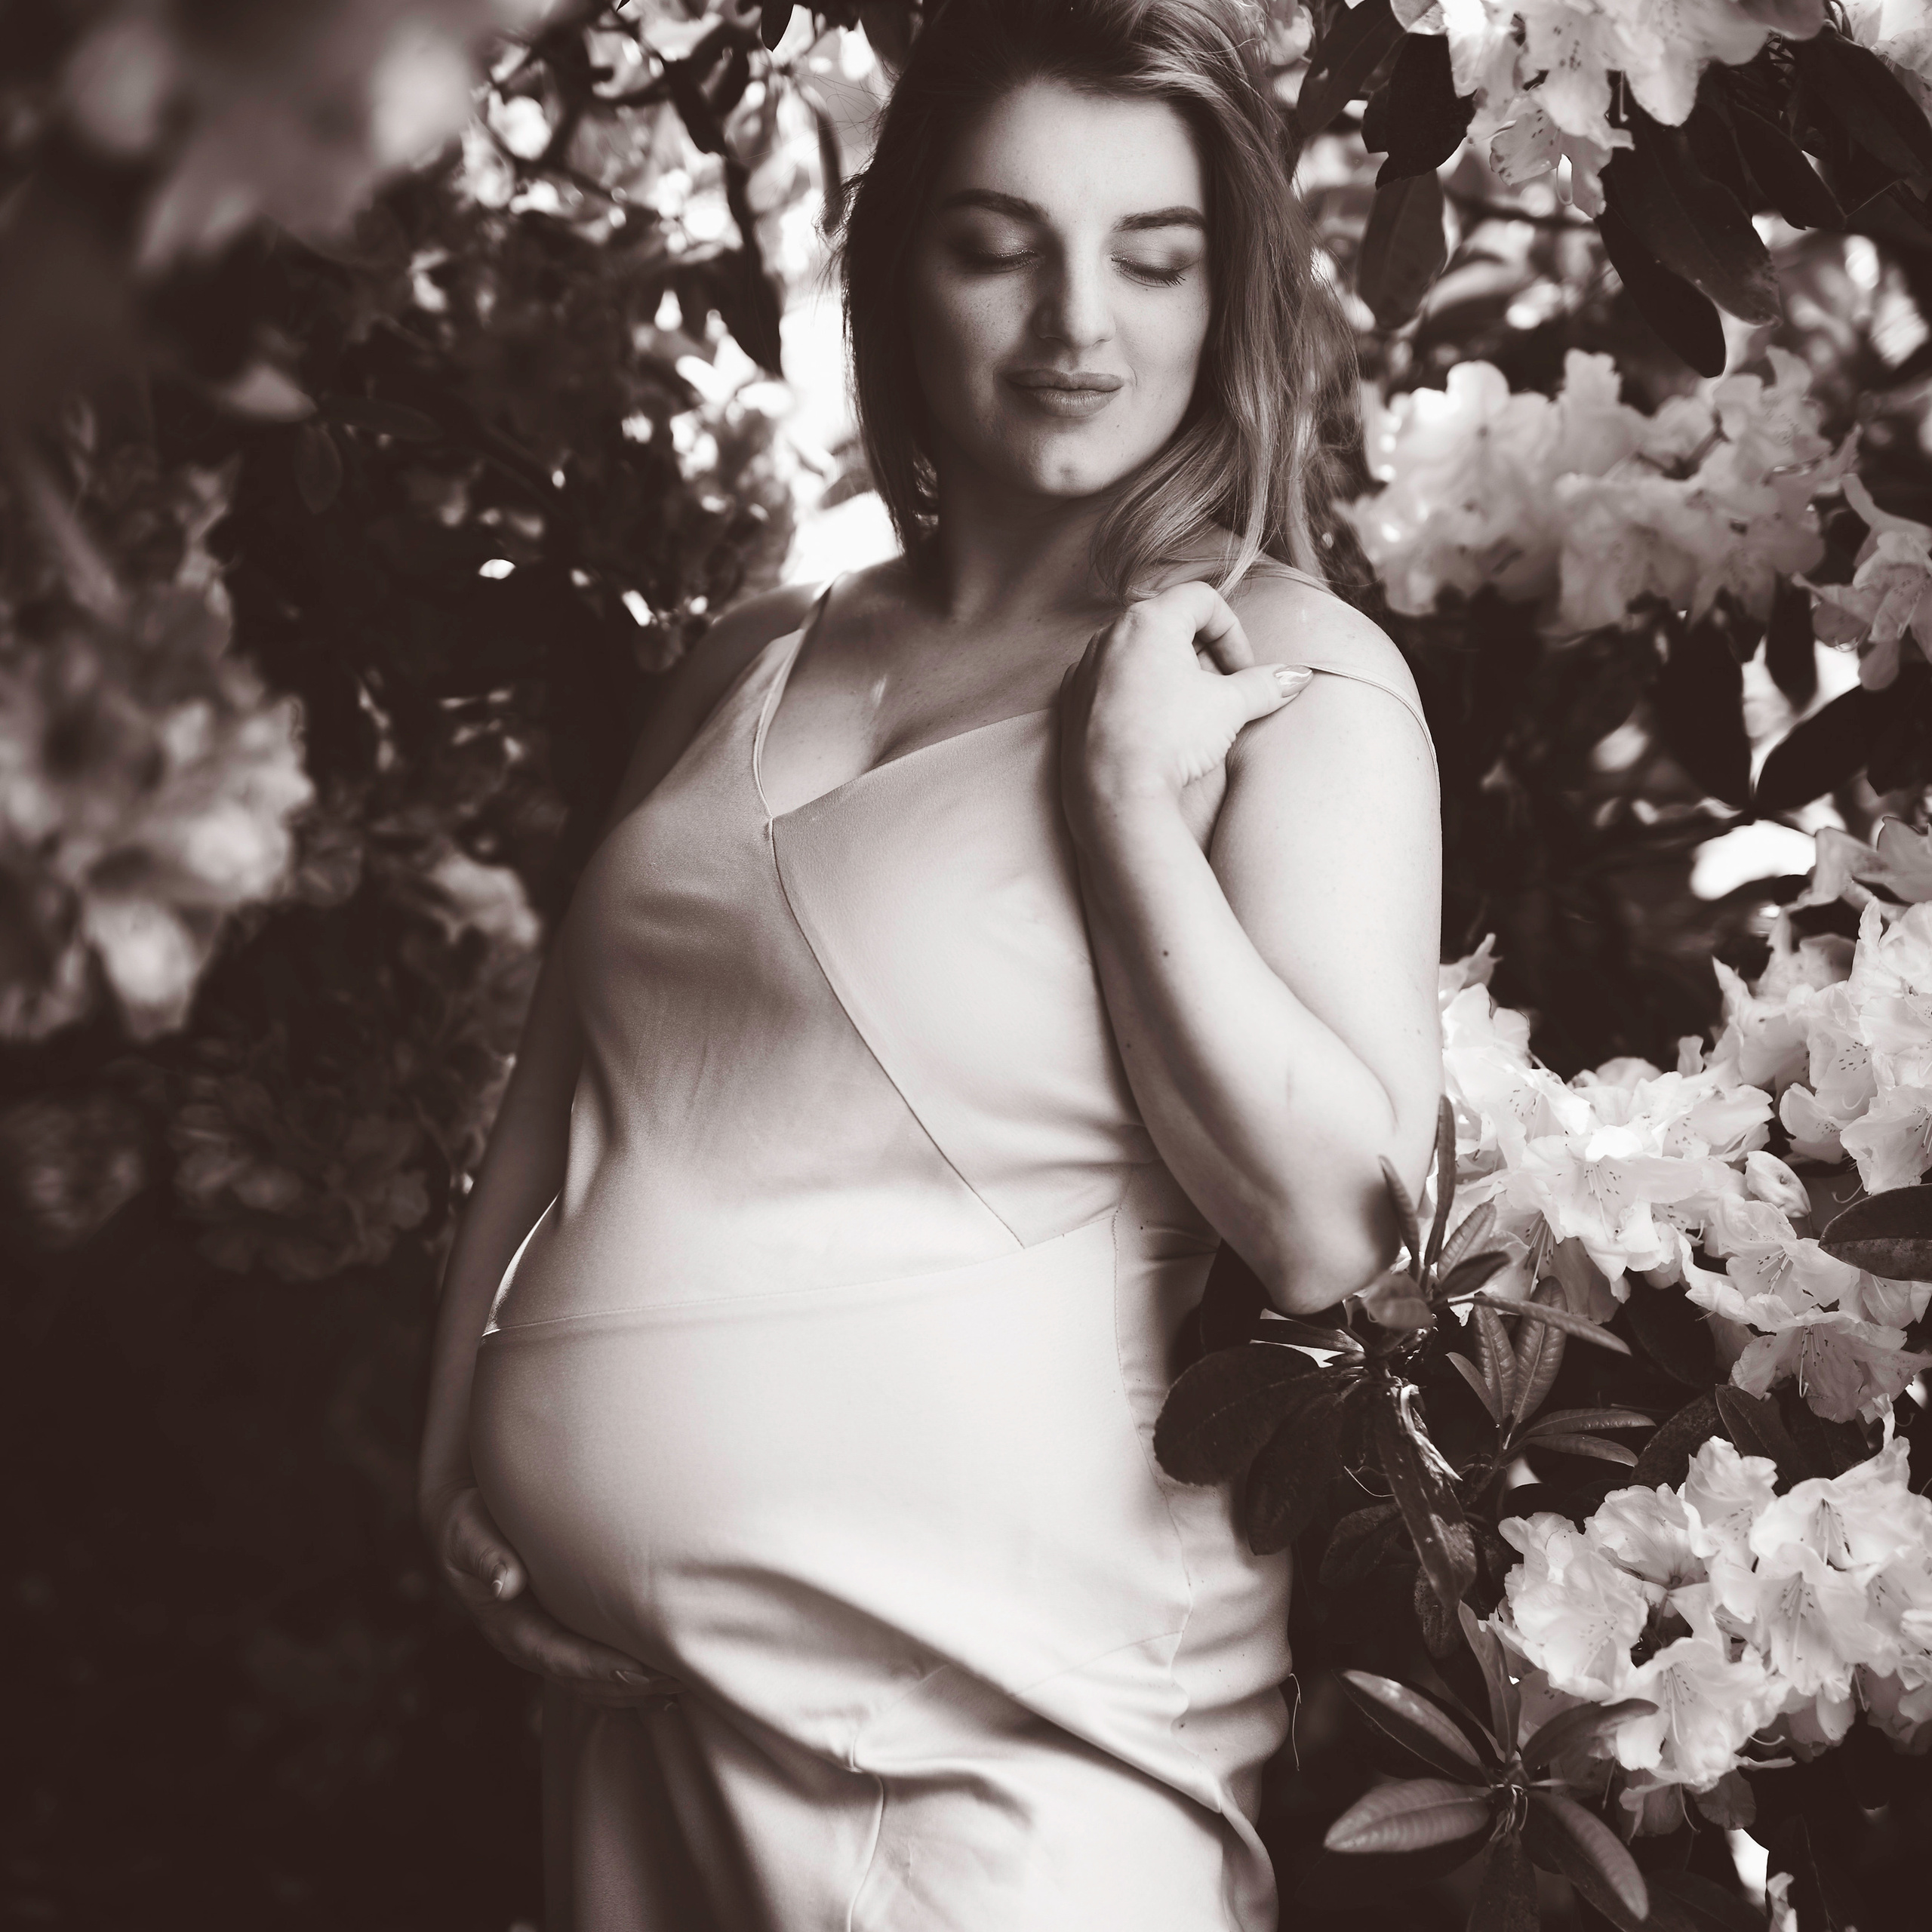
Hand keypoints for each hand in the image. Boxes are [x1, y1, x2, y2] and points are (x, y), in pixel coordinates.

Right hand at [427, 1484, 684, 1711]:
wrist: (465, 1527)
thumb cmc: (470, 1525)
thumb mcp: (468, 1535)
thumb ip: (484, 1556)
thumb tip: (504, 1582)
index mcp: (508, 1627)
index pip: (557, 1656)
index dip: (597, 1667)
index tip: (637, 1671)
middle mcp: (529, 1644)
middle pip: (582, 1679)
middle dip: (627, 1686)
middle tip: (675, 1681)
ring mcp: (547, 1643)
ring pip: (592, 1683)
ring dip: (634, 1692)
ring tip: (680, 1690)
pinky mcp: (562, 1635)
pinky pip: (596, 1671)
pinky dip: (629, 1685)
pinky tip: (663, 1690)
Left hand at [1058, 578, 1310, 828]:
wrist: (1116, 794)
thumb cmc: (1171, 739)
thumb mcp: (1230, 707)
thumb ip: (1266, 685)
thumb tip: (1298, 677)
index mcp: (1148, 620)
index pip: (1203, 600)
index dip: (1232, 632)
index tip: (1242, 672)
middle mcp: (1109, 634)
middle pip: (1167, 624)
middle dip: (1201, 652)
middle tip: (1218, 691)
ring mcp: (1084, 667)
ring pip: (1136, 652)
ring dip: (1167, 672)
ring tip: (1186, 712)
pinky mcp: (1069, 700)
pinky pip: (1109, 682)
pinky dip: (1135, 693)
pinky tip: (1150, 728)